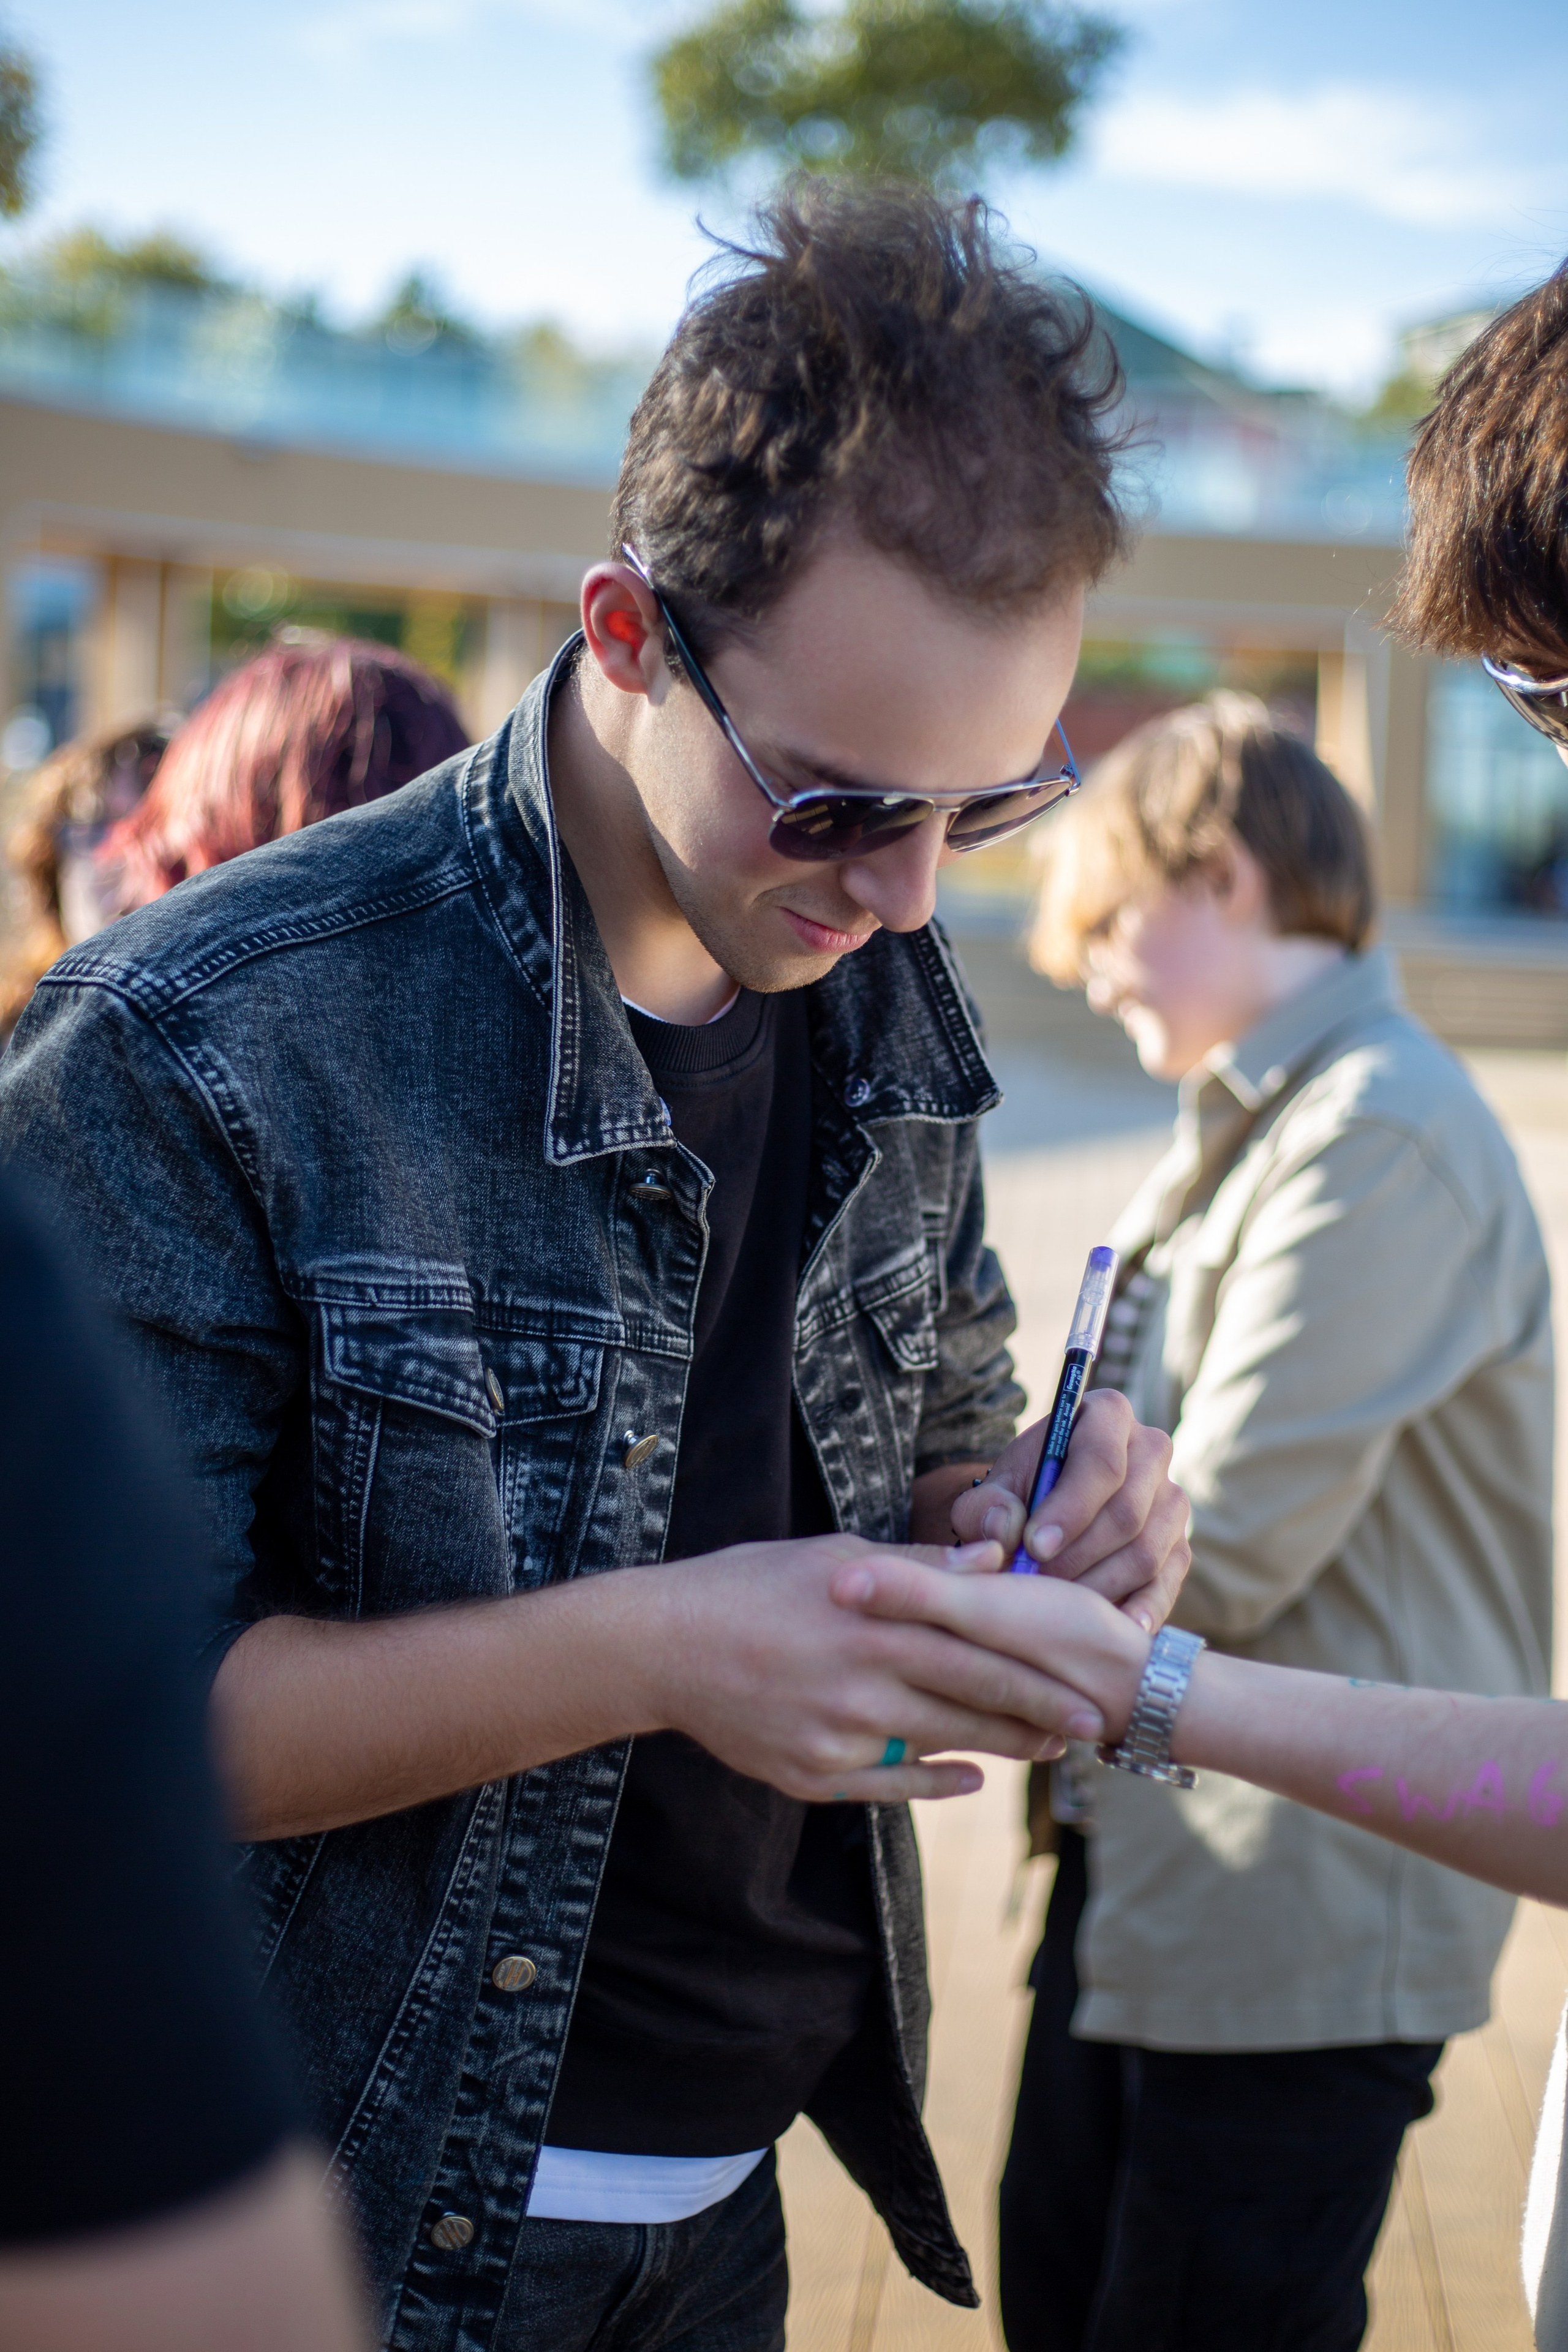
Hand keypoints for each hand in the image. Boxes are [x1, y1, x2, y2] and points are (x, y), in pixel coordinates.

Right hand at [636, 1533, 1110, 1804]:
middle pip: (970, 1701)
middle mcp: (861, 1679)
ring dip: (997, 1749)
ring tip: (1042, 1749)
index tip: (1086, 1682)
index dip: (1037, 1671)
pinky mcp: (811, 1774)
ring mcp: (837, 1733)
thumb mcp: (834, 1554)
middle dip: (1036, 1717)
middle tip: (1087, 1726)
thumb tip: (992, 1561)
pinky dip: (934, 1783)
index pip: (975, 1648)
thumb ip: (917, 1566)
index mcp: (873, 1618)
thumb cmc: (750, 1586)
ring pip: (937, 1744)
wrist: (663, 1646)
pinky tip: (970, 1778)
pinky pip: (888, 1785)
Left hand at [948, 1390, 1189, 1630]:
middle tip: (1036, 1584)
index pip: (1102, 1460)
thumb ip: (986, 1508)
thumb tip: (1003, 1531)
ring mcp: (1172, 1501)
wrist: (1042, 1519)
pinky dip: (1140, 1611)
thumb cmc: (1017, 1499)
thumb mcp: (990, 1495)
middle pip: (1129, 1510)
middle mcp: (1151, 1450)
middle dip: (1079, 1554)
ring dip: (1098, 1585)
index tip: (1035, 1545)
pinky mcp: (1179, 1547)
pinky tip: (1114, 1632)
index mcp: (1107, 1415)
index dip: (1070, 1506)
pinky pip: (1167, 1584)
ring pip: (1147, 1550)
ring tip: (1054, 1608)